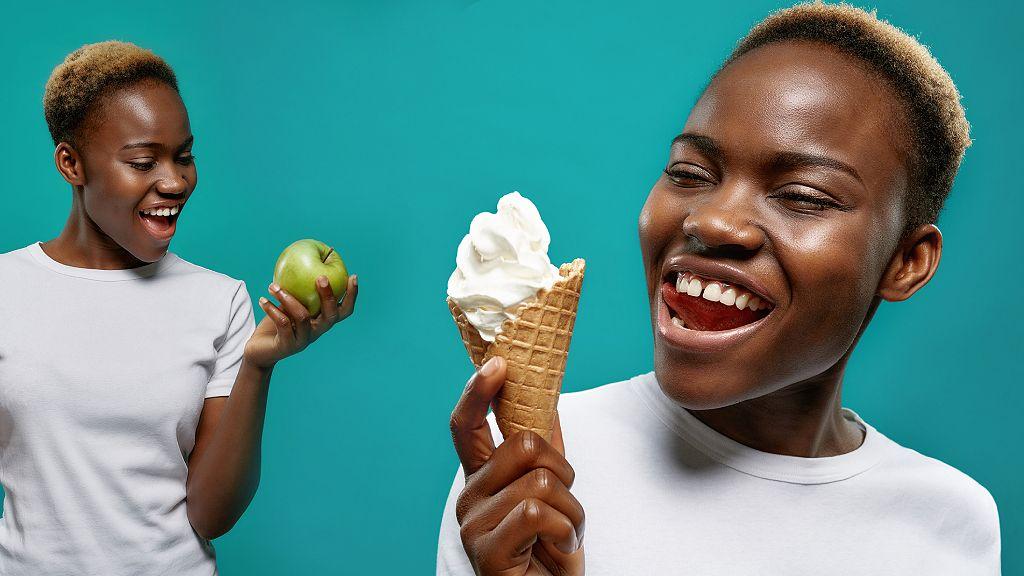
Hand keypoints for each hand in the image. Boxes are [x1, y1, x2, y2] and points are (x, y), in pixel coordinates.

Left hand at [244, 274, 358, 368]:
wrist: (261, 350)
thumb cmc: (276, 322)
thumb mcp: (289, 304)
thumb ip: (298, 289)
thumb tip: (302, 259)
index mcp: (322, 321)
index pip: (343, 310)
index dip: (351, 295)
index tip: (353, 276)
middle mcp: (317, 331)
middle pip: (330, 315)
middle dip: (328, 295)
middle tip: (320, 277)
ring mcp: (304, 340)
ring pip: (303, 316)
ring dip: (288, 298)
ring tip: (273, 286)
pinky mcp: (287, 346)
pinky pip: (283, 324)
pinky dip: (273, 309)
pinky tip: (263, 300)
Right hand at [450, 357, 584, 575]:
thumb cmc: (549, 551)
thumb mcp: (551, 494)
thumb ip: (543, 451)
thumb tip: (546, 398)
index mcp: (480, 479)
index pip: (466, 426)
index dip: (478, 392)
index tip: (497, 364)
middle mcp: (469, 497)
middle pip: (524, 444)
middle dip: (563, 470)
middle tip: (565, 503)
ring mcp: (473, 525)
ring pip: (540, 481)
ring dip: (571, 509)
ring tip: (564, 533)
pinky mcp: (487, 551)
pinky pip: (538, 513)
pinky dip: (566, 530)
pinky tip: (559, 547)